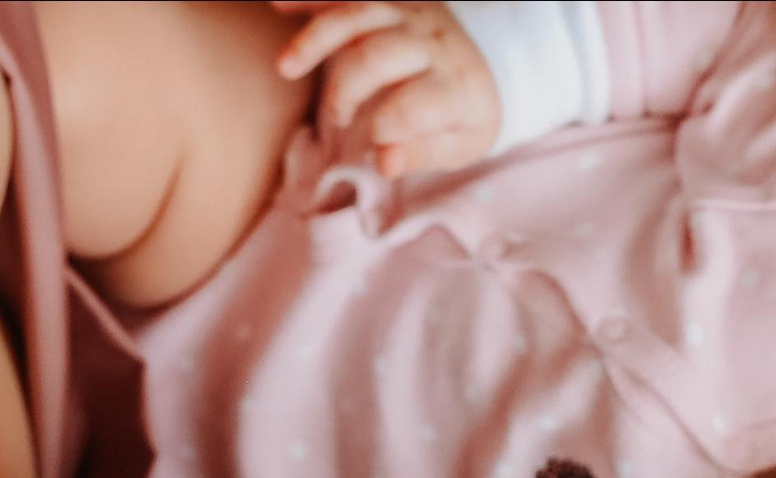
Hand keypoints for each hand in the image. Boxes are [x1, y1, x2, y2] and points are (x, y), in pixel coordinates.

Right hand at [273, 1, 500, 177]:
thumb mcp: (464, 141)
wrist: (498, 48)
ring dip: (314, 40)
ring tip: (285, 67)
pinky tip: (277, 4)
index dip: (387, 129)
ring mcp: (407, 14)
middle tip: (339, 117)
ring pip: (355, 16)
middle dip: (346, 89)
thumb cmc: (470, 106)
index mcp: (455, 84)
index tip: (375, 145)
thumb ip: (424, 153)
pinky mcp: (389, 0)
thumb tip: (383, 163)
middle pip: (376, 56)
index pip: (415, 106)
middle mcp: (430, 42)